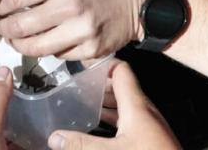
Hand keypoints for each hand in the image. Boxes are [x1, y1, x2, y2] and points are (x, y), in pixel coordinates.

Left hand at [0, 0, 155, 59]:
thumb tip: (13, 0)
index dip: (2, 6)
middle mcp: (70, 7)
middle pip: (21, 27)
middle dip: (5, 29)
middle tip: (1, 28)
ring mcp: (81, 32)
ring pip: (36, 48)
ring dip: (21, 45)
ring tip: (17, 39)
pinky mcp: (90, 51)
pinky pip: (58, 56)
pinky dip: (49, 50)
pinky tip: (48, 42)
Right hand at [47, 60, 179, 149]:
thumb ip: (81, 144)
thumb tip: (56, 138)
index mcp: (136, 105)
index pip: (121, 71)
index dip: (104, 65)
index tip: (85, 66)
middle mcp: (145, 112)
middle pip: (121, 89)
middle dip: (100, 88)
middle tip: (78, 89)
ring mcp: (150, 127)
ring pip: (126, 108)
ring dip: (107, 106)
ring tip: (85, 108)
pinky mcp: (152, 140)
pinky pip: (130, 123)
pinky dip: (114, 122)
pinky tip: (102, 133)